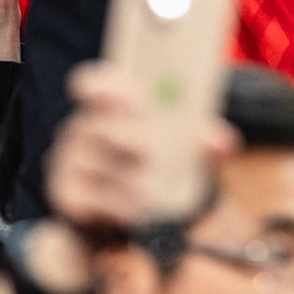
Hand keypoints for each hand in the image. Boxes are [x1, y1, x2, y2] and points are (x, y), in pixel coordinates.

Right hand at [44, 61, 234, 233]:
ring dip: (130, 180)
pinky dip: (119, 206)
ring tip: (152, 190)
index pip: (93, 83)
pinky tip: (137, 209)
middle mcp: (83, 128)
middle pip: (98, 125)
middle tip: (149, 151)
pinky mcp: (67, 195)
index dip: (107, 87)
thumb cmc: (160, 161)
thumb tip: (225, 143)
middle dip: (128, 139)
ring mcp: (70, 162)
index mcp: (108, 103)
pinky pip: (92, 198)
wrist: (141, 208)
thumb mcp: (184, 144)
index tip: (132, 98)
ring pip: (98, 165)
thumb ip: (202, 138)